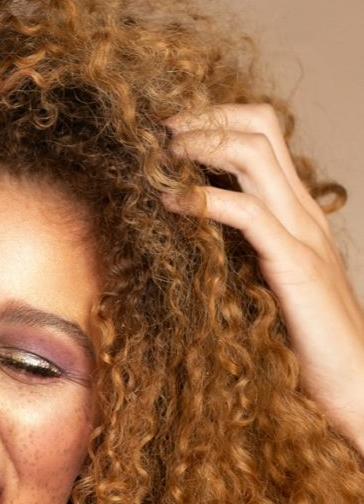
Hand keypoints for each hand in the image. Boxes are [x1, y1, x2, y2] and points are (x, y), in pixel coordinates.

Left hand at [163, 103, 363, 455]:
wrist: (353, 385)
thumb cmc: (305, 344)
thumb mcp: (266, 284)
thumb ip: (242, 254)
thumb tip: (192, 239)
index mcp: (299, 213)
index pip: (265, 135)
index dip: (217, 120)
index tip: (170, 132)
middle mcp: (304, 213)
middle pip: (259, 127)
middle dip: (204, 117)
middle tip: (159, 131)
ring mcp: (303, 234)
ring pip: (254, 154)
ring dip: (201, 144)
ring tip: (162, 155)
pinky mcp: (295, 265)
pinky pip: (248, 214)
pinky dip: (205, 200)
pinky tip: (172, 203)